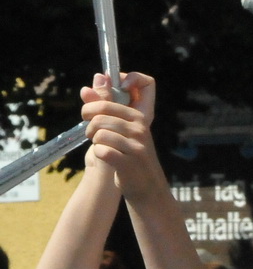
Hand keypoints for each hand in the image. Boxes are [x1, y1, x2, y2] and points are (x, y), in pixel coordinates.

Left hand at [82, 72, 164, 195]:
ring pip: (99, 133)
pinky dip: (99, 154)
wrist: (146, 187)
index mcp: (140, 116)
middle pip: (100, 114)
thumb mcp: (121, 127)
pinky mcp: (128, 163)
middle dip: (90, 124)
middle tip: (93, 132)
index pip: (113, 97)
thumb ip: (105, 103)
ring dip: (94, 140)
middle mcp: (141, 129)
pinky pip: (101, 150)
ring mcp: (136, 146)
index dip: (99, 99)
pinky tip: (106, 158)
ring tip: (101, 145)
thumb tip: (93, 82)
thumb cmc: (130, 154)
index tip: (94, 110)